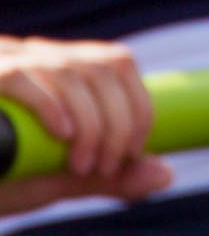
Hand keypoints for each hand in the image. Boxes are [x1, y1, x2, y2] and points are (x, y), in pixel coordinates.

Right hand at [0, 37, 170, 214]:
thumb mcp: (51, 178)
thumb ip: (105, 177)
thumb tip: (166, 175)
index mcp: (56, 69)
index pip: (118, 63)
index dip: (138, 106)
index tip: (133, 152)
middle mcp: (32, 57)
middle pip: (104, 65)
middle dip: (119, 120)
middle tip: (106, 166)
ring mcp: (4, 61)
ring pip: (72, 71)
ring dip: (92, 121)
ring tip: (83, 164)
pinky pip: (21, 76)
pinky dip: (51, 105)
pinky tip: (63, 136)